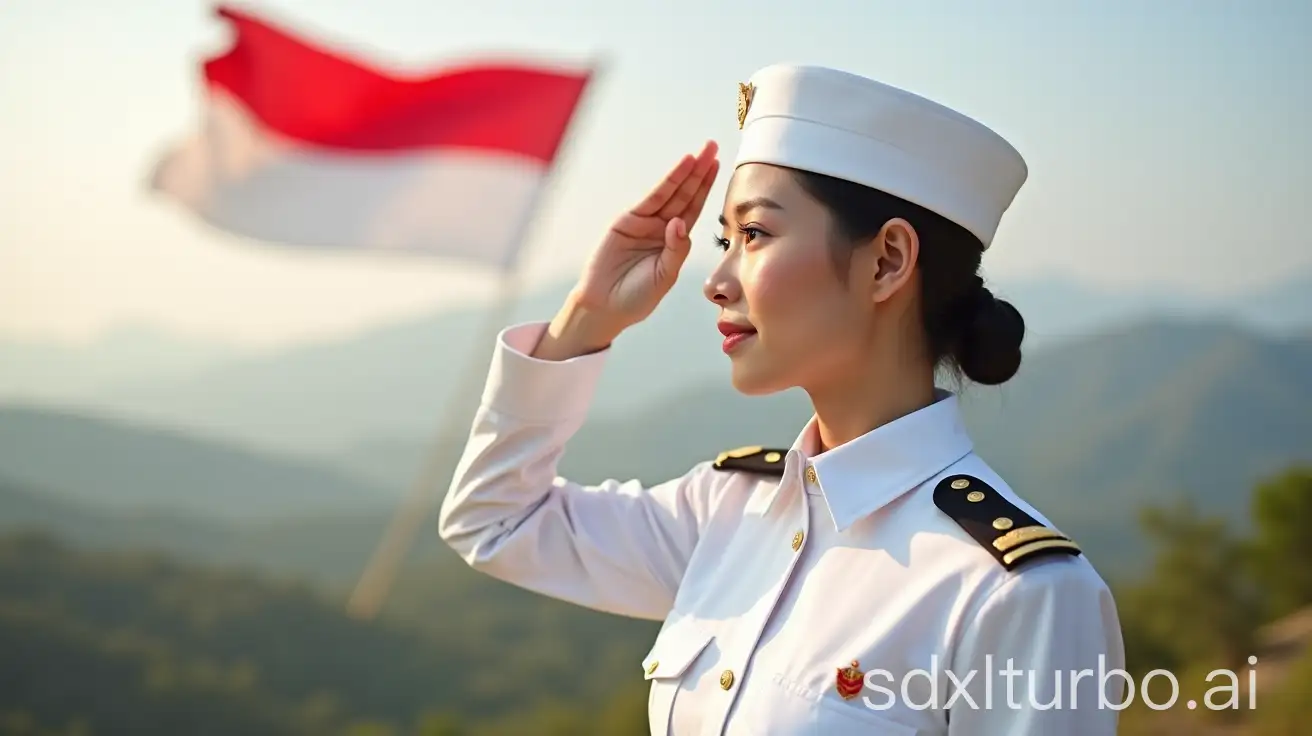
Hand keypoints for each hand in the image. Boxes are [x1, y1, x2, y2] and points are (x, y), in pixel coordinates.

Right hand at [574, 141, 720, 329]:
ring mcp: (645, 222)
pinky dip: (667, 183)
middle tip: (713, 147)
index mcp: (675, 241)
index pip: (695, 209)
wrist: (605, 306)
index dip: (706, 188)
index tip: (719, 167)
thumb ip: (676, 251)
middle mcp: (662, 227)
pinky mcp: (627, 221)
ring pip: (671, 193)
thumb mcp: (664, 276)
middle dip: (699, 172)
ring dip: (686, 172)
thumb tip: (679, 222)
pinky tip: (682, 167)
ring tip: (701, 153)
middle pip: (685, 195)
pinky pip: (652, 199)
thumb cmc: (637, 297)